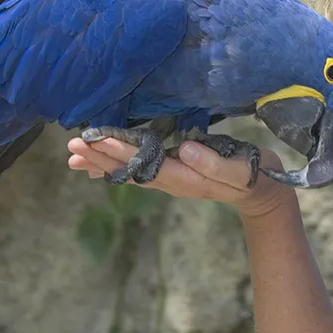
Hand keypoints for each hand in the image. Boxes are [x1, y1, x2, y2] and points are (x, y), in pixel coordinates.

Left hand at [66, 135, 291, 219]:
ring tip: (74, 156)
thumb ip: (214, 163)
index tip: (96, 140)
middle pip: (130, 169)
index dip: (119, 151)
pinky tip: (97, 164)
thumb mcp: (240, 170)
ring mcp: (171, 180)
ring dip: (102, 163)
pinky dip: (115, 166)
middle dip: (101, 157)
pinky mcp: (173, 175)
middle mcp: (172, 182)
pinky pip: (138, 171)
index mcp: (186, 178)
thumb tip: (184, 150)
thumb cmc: (253, 176)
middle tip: (72, 147)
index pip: (145, 164)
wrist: (261, 193)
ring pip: (130, 171)